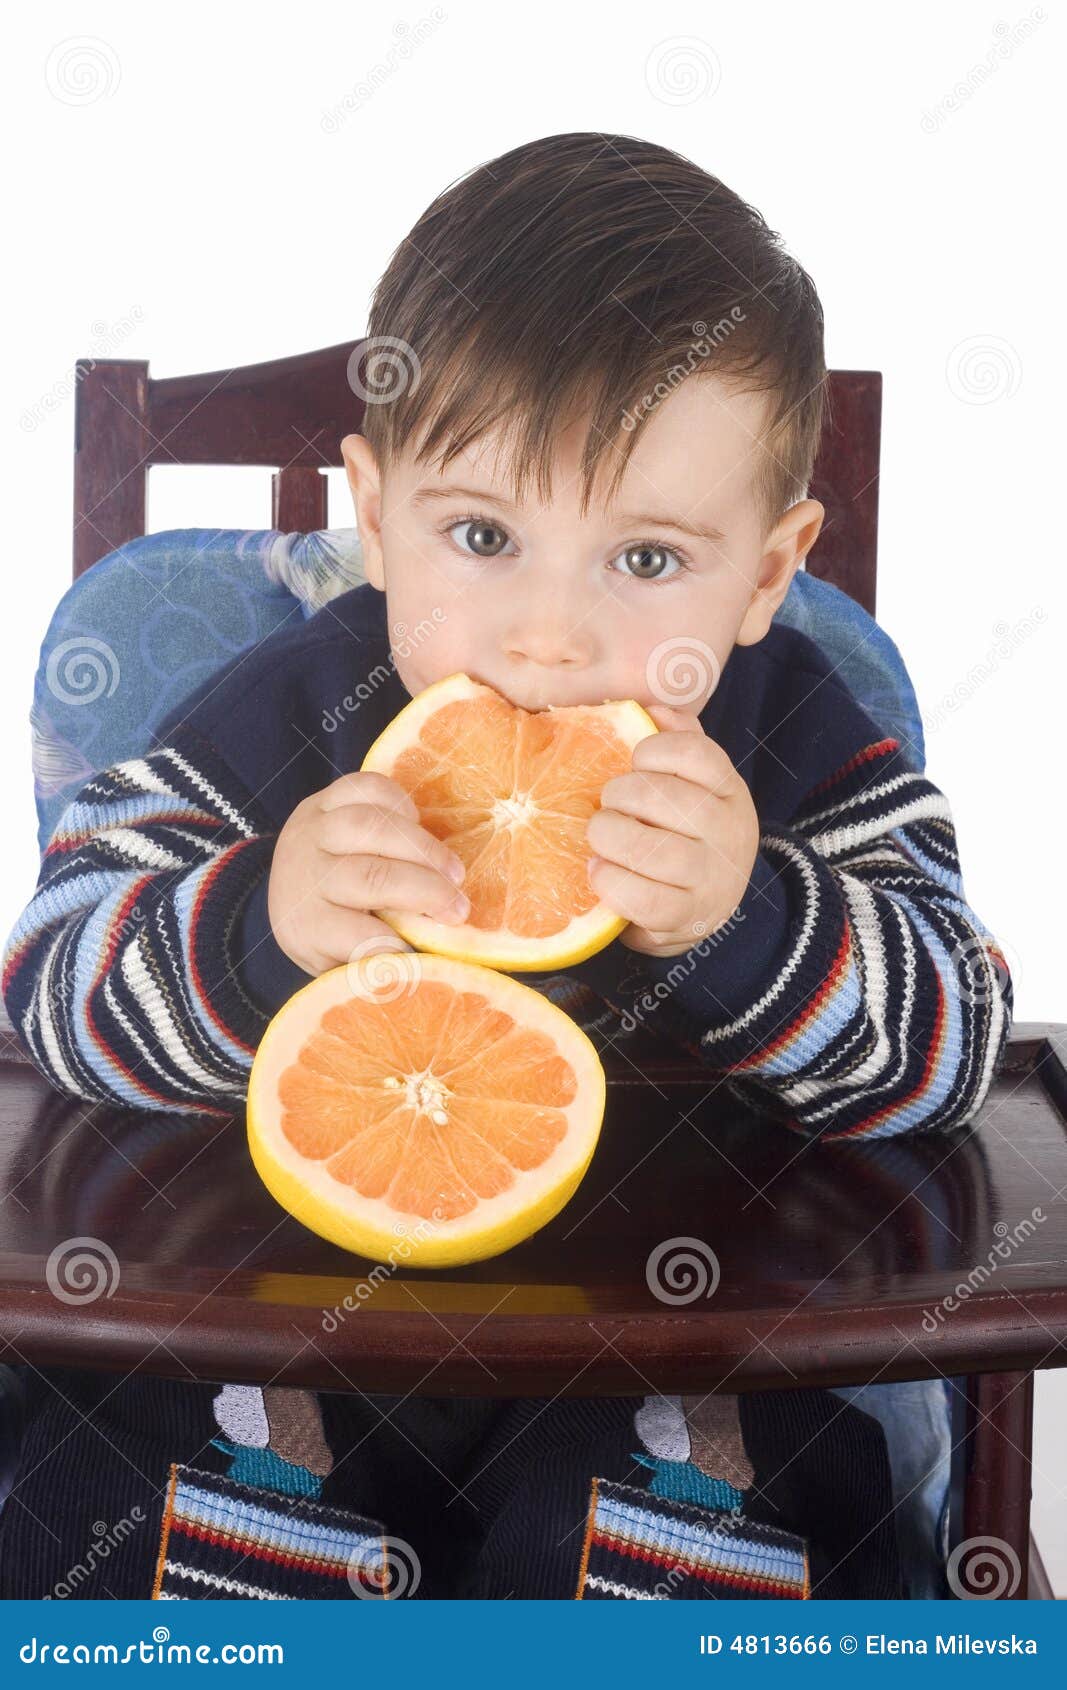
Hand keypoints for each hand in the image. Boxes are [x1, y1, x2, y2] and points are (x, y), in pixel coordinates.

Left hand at [267, 772, 469, 975]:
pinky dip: (401, 804)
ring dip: (422, 848)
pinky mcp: (326, 797)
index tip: (428, 958)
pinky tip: (420, 827)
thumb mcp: (340, 963)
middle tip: (460, 911)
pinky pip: (366, 788)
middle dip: (424, 892)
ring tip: (454, 872)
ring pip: (369, 827)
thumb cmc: (329, 934)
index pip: (349, 936)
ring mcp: (313, 829)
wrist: (289, 885)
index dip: (394, 946)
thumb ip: (376, 966)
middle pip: (367, 877)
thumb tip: (429, 974)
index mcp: (305, 924)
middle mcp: (303, 873)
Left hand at [586, 704, 759, 957]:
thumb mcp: (693, 785)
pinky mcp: (687, 917)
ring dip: (611, 837)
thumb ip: (678, 742)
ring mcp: (711, 878)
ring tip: (599, 835)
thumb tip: (653, 708)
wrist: (706, 906)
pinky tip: (598, 870)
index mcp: (729, 791)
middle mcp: (728, 832)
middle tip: (608, 804)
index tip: (635, 761)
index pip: (697, 754)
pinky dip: (611, 881)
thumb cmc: (686, 833)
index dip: (655, 751)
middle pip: (667, 800)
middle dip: (621, 796)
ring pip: (655, 851)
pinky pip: (645, 899)